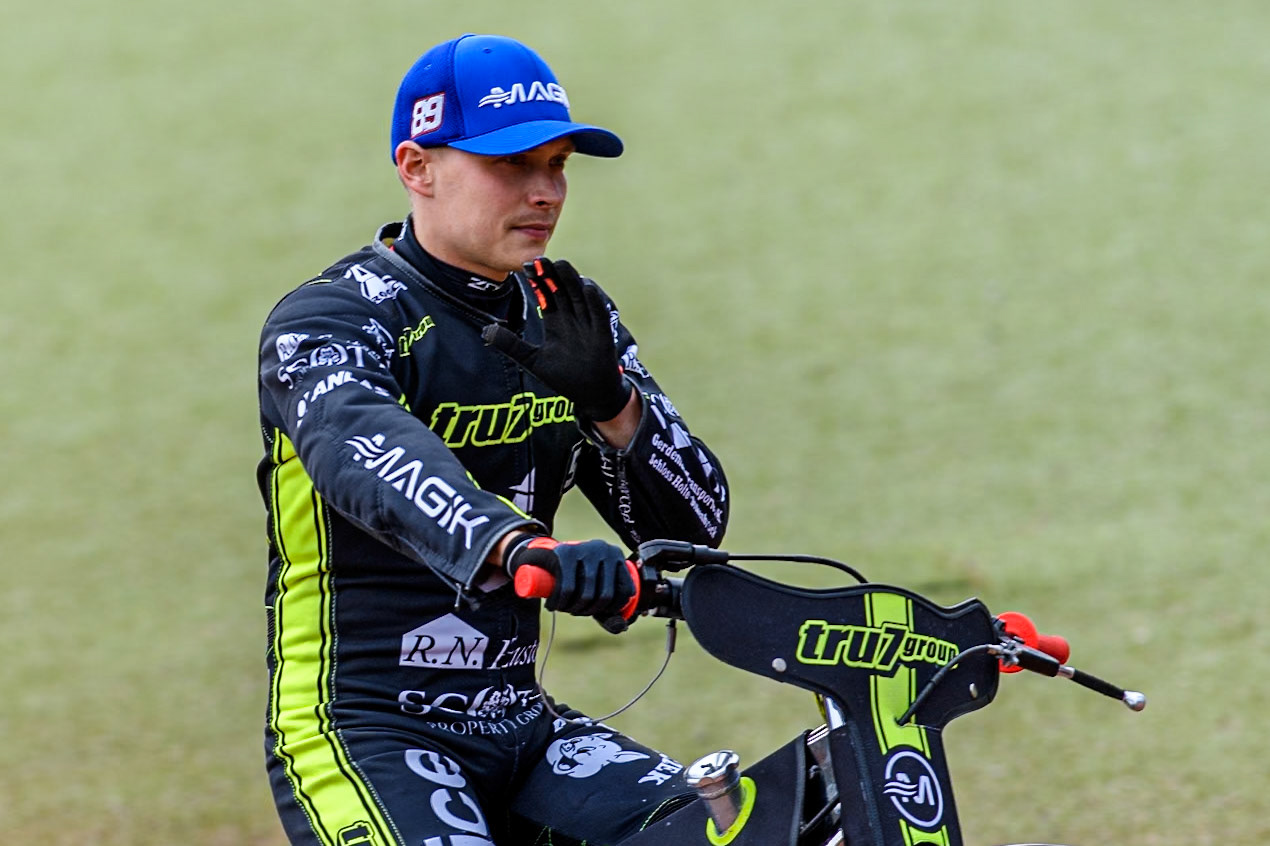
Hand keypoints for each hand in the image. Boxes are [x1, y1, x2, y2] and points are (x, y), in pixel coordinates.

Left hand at [482, 258, 631, 421]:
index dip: (537, 281)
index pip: (546, 295)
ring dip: (571, 280)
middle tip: (539, 259)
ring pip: (579, 297)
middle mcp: (572, 319)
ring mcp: (588, 325)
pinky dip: (594, 301)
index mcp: (556, 322)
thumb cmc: (565, 378)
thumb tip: (486, 332)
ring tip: (560, 264)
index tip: (526, 267)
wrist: (590, 395)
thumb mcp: (532, 360)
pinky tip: (586, 287)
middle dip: (551, 275)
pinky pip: (598, 314)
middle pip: (561, 290)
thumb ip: (511, 345)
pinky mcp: (602, 335)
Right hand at [504, 535, 635, 622]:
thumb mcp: (595, 585)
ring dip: (573, 609)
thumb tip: (621, 626)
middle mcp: (604, 549)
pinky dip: (560, 602)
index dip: (611, 609)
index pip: (624, 591)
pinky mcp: (566, 553)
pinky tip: (552, 606)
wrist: (545, 552)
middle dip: (588, 610)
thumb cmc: (575, 572)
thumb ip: (610, 608)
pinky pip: (567, 588)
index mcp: (617, 555)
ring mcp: (585, 549)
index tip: (595, 612)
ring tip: (564, 608)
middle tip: (575, 611)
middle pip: (605, 595)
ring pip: (586, 593)